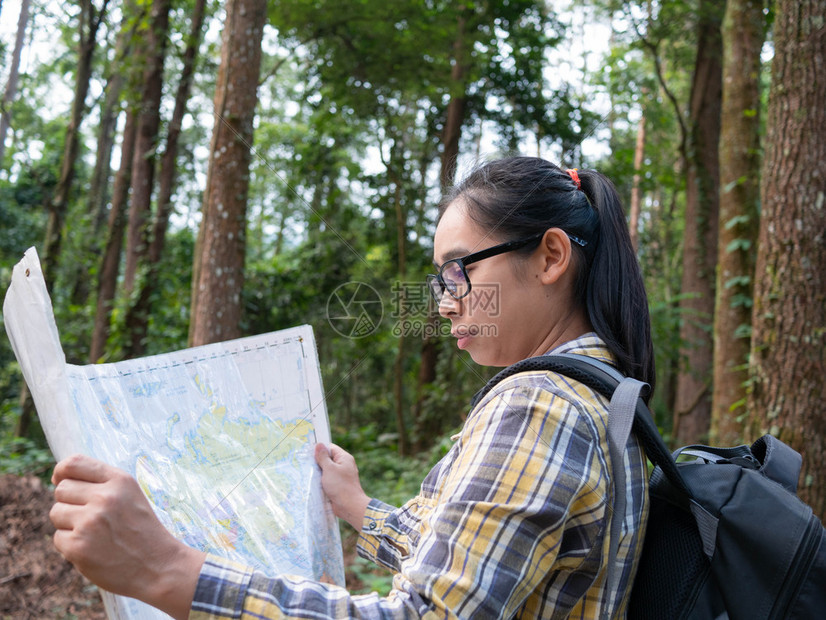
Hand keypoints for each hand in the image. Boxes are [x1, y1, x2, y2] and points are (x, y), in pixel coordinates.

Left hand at [50, 454, 205, 619]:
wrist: (159, 566)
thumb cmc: (142, 529)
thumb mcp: (131, 495)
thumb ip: (102, 483)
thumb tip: (59, 478)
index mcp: (120, 480)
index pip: (74, 463)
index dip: (61, 471)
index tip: (59, 479)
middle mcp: (105, 497)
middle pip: (61, 489)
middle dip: (69, 502)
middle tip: (89, 516)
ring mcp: (90, 522)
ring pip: (56, 513)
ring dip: (68, 523)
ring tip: (94, 533)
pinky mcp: (78, 547)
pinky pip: (58, 537)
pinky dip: (71, 545)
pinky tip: (93, 549)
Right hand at [314, 443, 369, 529]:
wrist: (349, 506)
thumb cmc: (340, 486)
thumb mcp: (329, 469)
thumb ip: (323, 457)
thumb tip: (319, 445)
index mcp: (344, 458)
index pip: (330, 448)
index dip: (320, 449)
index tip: (309, 452)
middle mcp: (343, 466)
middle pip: (327, 459)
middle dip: (317, 462)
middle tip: (305, 463)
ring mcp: (340, 476)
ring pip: (326, 470)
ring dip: (318, 473)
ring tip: (307, 473)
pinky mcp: (337, 485)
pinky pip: (327, 480)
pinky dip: (320, 481)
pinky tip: (312, 482)